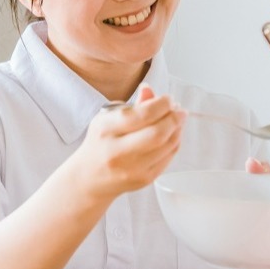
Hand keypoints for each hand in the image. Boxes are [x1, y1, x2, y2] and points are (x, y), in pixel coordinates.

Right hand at [72, 85, 184, 199]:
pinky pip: (168, 158)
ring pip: (167, 145)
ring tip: (178, 119)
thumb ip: (132, 105)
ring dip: (178, 129)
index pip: (142, 115)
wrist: (90, 177)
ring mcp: (132, 169)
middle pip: (157, 133)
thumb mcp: (108, 119)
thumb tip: (150, 90)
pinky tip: (173, 134)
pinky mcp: (144, 179)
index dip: (161, 104)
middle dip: (174, 117)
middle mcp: (117, 152)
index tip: (168, 99)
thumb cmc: (100, 143)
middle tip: (179, 109)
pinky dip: (175, 142)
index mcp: (106, 130)